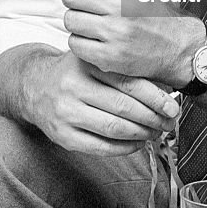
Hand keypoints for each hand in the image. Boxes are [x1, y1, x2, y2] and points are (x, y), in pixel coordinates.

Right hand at [15, 50, 177, 155]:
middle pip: (123, 107)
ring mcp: (66, 113)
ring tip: (155, 131)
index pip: (127, 82)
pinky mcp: (63, 136)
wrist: (34, 87)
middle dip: (153, 118)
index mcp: (84, 64)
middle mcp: (72, 87)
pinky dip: (125, 147)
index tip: (172, 107)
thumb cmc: (73, 73)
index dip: (154, 97)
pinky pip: (101, 147)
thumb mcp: (93, 60)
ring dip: (142, 134)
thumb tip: (164, 90)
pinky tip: (136, 142)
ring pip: (114, 129)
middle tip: (169, 122)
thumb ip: (123, 70)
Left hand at [56, 0, 192, 86]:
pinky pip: (75, 44)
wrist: (177, 46)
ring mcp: (114, 32)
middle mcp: (120, 5)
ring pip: (70, 20)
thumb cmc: (155, 14)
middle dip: (71, 0)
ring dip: (75, 21)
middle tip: (80, 4)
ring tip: (90, 23)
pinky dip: (79, 42)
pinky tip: (93, 39)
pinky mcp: (110, 56)